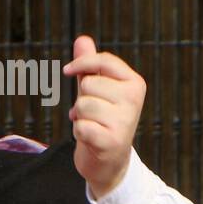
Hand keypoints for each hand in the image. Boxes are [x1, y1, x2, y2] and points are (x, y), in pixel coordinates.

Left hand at [64, 35, 145, 198]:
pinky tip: (89, 139)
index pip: (104, 61)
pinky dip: (78, 133)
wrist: (109, 164)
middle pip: (88, 86)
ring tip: (91, 127)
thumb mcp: (98, 93)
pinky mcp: (111, 141)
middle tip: (91, 115)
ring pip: (82, 105)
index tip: (68, 70)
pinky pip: (81, 126)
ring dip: (79, 118)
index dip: (82, 63)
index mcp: (134, 83)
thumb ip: (90, 67)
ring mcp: (124, 120)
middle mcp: (133, 99)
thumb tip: (82, 40)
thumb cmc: (102, 124)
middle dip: (81, 101)